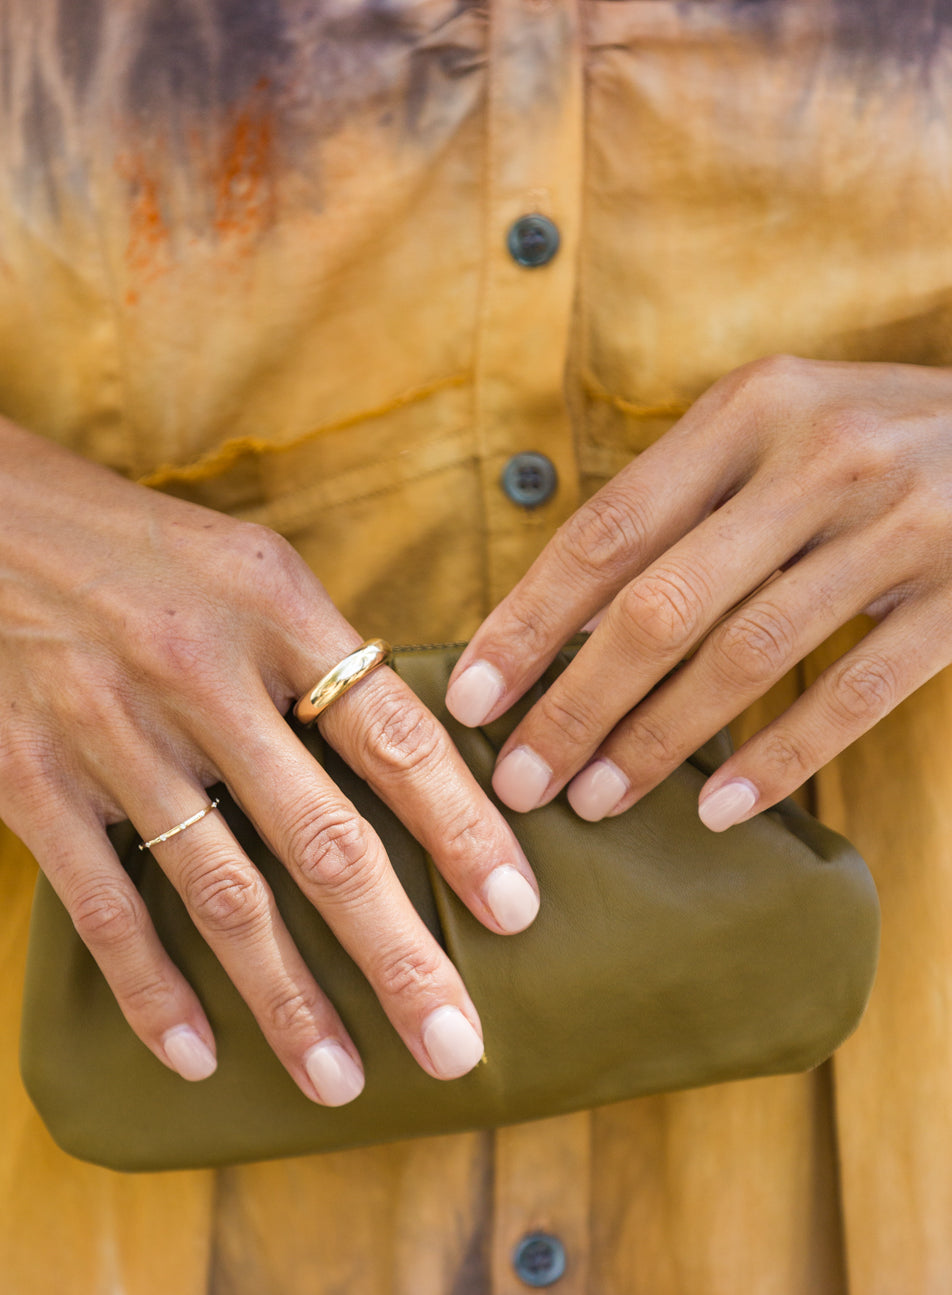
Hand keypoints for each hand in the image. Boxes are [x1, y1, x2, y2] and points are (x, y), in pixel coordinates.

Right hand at [0, 405, 538, 1104]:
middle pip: (324, 838)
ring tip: (342, 1082)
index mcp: (273, 606)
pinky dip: (153, 990)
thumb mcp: (238, 563)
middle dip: (400, 953)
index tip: (519, 914)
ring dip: (289, 999)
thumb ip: (317, 653)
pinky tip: (198, 1057)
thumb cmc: (122, 546)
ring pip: (221, 892)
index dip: (464, 830)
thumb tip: (416, 755)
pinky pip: (104, 906)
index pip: (395, 734)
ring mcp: (110, 731)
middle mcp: (199, 672)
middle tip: (457, 1045)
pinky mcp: (30, 779)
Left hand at [445, 356, 951, 827]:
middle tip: (521, 779)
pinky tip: (715, 810)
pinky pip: (855, 695)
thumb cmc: (874, 441)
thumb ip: (682, 504)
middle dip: (576, 702)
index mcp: (750, 409)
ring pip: (747, 655)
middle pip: (661, 603)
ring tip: (595, 801)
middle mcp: (818, 455)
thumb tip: (557, 620)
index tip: (471, 697)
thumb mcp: (777, 432)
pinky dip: (779, 758)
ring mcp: (899, 523)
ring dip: (658, 740)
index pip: (607, 530)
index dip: (529, 622)